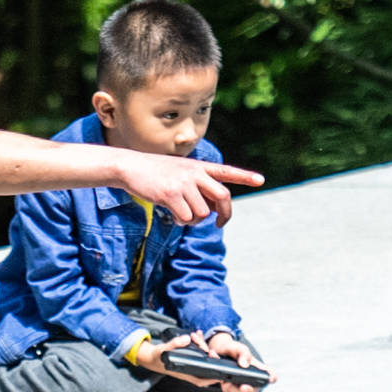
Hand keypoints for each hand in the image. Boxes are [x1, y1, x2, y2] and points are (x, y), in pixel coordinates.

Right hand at [116, 151, 261, 224]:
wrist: (131, 167)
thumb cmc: (156, 174)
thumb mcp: (180, 173)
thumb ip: (199, 187)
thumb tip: (212, 211)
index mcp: (199, 166)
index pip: (226, 171)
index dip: (244, 176)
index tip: (261, 180)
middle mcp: (195, 173)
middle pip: (222, 196)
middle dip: (224, 214)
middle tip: (219, 224)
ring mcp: (183, 183)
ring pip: (203, 213)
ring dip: (193, 220)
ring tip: (181, 214)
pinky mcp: (171, 194)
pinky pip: (186, 217)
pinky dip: (181, 221)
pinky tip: (172, 215)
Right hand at [132, 331, 217, 388]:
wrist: (151, 356)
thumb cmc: (157, 357)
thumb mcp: (163, 350)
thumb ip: (174, 344)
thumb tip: (186, 339)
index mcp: (184, 373)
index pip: (201, 380)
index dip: (212, 379)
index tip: (221, 374)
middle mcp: (188, 370)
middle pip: (204, 368)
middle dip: (209, 358)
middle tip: (211, 351)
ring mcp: (189, 365)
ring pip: (201, 359)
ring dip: (203, 348)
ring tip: (199, 337)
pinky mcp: (188, 359)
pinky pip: (197, 353)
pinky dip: (198, 345)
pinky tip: (198, 336)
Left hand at [196, 330, 265, 391]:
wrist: (218, 352)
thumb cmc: (233, 350)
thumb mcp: (238, 348)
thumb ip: (243, 354)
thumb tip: (244, 365)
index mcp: (257, 367)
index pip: (270, 374)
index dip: (272, 377)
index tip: (272, 378)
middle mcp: (251, 379)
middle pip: (255, 389)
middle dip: (248, 389)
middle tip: (242, 387)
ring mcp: (240, 385)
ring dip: (231, 387)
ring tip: (225, 379)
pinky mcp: (230, 390)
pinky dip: (225, 389)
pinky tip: (222, 381)